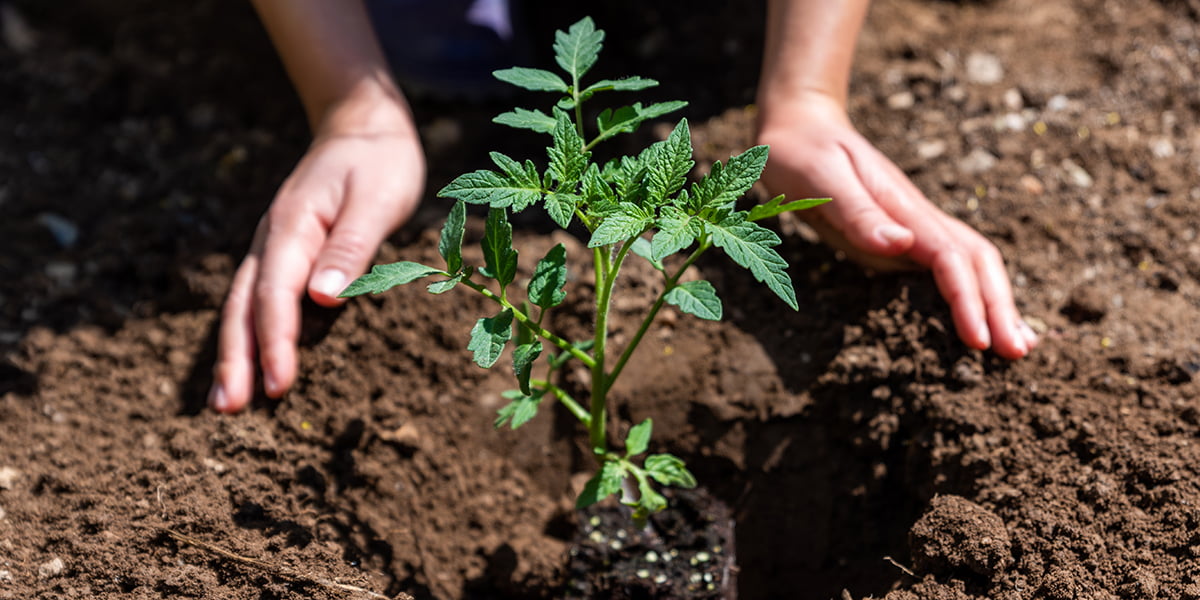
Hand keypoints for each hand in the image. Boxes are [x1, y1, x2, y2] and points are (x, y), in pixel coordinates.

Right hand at [208, 126, 424, 412]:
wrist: (362, 128)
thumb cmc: (378, 164)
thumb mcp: (376, 200)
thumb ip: (350, 248)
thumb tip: (323, 299)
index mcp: (292, 227)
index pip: (276, 294)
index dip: (275, 342)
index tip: (279, 385)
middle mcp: (272, 239)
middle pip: (243, 306)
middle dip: (237, 359)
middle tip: (228, 410)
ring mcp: (272, 247)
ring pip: (242, 305)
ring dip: (233, 353)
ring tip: (224, 402)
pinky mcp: (283, 254)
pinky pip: (256, 299)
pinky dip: (247, 334)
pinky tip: (246, 365)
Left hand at [757, 92, 1037, 358]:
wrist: (800, 125)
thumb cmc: (802, 154)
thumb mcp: (820, 180)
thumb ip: (857, 213)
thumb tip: (901, 245)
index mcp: (902, 208)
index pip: (950, 259)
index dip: (968, 300)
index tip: (979, 341)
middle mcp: (916, 218)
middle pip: (976, 263)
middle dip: (999, 307)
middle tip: (1018, 354)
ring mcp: (912, 226)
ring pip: (969, 265)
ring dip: (995, 303)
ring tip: (1018, 345)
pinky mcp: (903, 233)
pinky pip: (946, 268)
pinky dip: (971, 294)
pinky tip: (981, 320)